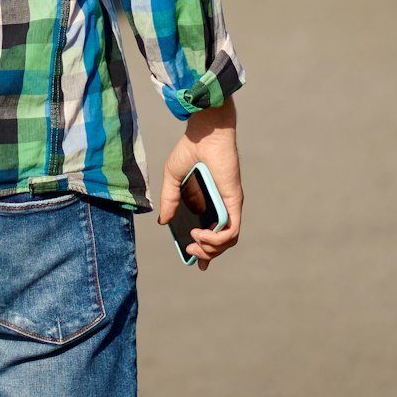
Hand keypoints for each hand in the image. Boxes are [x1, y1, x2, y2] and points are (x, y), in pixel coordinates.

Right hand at [155, 99, 241, 270]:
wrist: (205, 133)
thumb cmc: (191, 150)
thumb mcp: (173, 178)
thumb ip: (169, 200)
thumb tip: (163, 222)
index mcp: (207, 202)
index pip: (212, 233)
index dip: (205, 252)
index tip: (195, 262)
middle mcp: (221, 207)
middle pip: (220, 243)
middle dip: (205, 254)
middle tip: (190, 252)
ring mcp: (229, 206)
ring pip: (227, 241)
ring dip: (210, 249)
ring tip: (194, 242)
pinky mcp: (233, 202)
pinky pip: (231, 231)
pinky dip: (217, 239)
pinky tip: (200, 234)